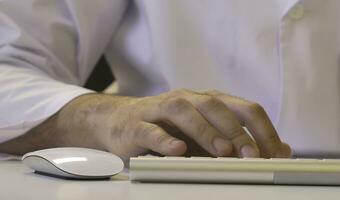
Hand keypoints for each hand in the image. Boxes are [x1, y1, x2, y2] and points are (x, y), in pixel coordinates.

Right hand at [0, 89, 290, 160]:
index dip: (262, 130)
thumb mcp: (204, 135)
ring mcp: (160, 109)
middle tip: (252, 156)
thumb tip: (279, 150)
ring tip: (222, 151)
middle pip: (218, 106)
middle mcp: (187, 100)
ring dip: (206, 131)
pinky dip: (165, 140)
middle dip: (238, 132)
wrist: (119, 121)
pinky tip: (177, 150)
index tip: (274, 154)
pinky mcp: (136, 124)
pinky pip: (151, 130)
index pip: (244, 108)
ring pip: (185, 112)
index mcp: (207, 101)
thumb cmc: (167, 129)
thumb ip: (235, 141)